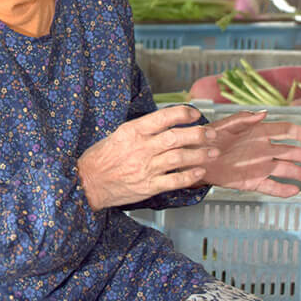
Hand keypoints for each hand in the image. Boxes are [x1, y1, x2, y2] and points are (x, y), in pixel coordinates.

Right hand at [76, 105, 217, 210]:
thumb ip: (142, 130)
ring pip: (180, 158)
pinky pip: (175, 180)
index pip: (163, 117)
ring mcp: (146, 168)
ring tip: (212, 152)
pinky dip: (190, 176)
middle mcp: (142, 148)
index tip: (195, 114)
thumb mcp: (118, 135)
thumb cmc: (101, 158)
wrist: (88, 183)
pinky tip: (199, 172)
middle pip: (177, 137)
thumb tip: (166, 125)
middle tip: (211, 134)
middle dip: (199, 134)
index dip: (183, 114)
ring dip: (200, 154)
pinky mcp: (149, 186)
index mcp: (133, 131)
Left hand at [197, 110, 300, 197]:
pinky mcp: (251, 181)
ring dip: (299, 173)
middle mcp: (262, 149)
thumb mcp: (224, 125)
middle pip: (289, 151)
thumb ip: (243, 119)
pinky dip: (282, 190)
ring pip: (283, 170)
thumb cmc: (208, 138)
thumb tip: (263, 113)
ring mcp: (258, 166)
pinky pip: (270, 186)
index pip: (284, 130)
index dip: (298, 133)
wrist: (194, 157)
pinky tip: (294, 191)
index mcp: (258, 133)